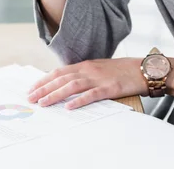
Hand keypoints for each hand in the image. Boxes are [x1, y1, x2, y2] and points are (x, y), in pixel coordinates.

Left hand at [27, 58, 147, 109]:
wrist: (142, 69)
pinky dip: (79, 101)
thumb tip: (65, 82)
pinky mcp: (109, 88)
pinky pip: (92, 95)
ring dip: (55, 94)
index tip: (32, 89)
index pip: (58, 72)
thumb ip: (82, 74)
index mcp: (83, 65)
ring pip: (72, 86)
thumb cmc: (119, 71)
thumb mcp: (97, 69)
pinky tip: (69, 107)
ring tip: (43, 103)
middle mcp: (87, 70)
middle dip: (44, 88)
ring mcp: (98, 79)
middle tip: (31, 97)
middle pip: (61, 79)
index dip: (44, 80)